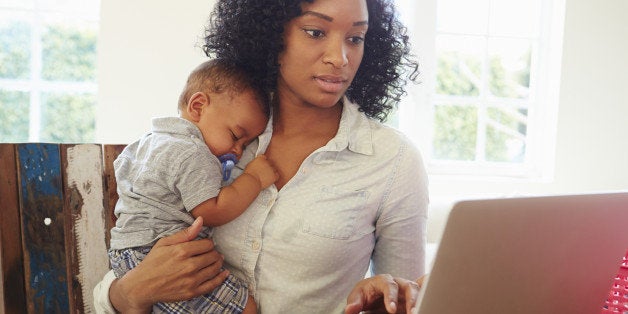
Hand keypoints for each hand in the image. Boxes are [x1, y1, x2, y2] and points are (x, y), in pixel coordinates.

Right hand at [109, 217, 228, 312]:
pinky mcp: (192, 292)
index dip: (208, 243)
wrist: (142, 286)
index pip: (208, 244)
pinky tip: (224, 273)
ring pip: (214, 268)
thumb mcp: (164, 243)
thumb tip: (201, 220)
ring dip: (218, 263)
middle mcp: (189, 266)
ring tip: (216, 260)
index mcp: (182, 251)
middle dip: (214, 252)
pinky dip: (221, 278)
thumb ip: (185, 233)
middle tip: (211, 252)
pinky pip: (212, 284)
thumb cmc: (153, 262)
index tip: (205, 244)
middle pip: (213, 256)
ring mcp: (191, 280)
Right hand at [244, 154, 278, 188]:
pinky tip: (270, 179)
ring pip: (274, 169)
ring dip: (271, 172)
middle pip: (270, 163)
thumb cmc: (248, 175)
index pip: (264, 157)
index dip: (263, 162)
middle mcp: (267, 162)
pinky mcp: (274, 175)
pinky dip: (275, 177)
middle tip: (263, 172)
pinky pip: (277, 175)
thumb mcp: (250, 165)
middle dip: (267, 167)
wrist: (251, 181)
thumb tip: (257, 164)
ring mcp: (271, 168)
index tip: (262, 165)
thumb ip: (255, 163)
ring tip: (265, 176)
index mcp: (260, 158)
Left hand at [344, 274, 424, 313]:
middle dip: (412, 299)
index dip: (391, 297)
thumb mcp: (357, 298)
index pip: (389, 285)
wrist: (371, 296)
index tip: (392, 310)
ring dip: (420, 302)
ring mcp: (407, 290)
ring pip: (418, 291)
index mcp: (383, 280)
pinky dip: (428, 297)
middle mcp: (398, 283)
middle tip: (412, 313)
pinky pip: (424, 293)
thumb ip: (354, 303)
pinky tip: (430, 305)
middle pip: (409, 286)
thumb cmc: (364, 295)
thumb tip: (349, 310)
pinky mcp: (413, 298)